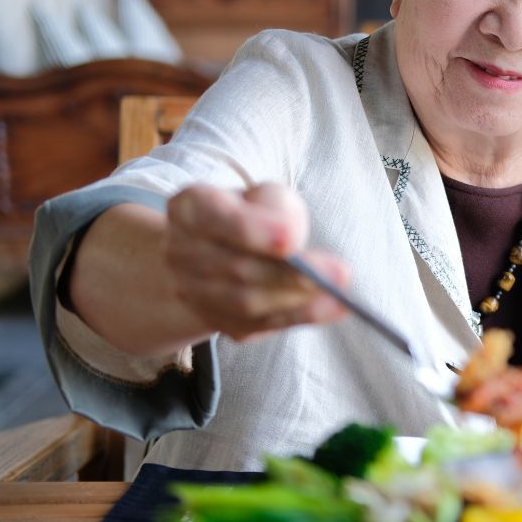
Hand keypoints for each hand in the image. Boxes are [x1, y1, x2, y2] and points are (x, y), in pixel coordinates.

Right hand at [165, 182, 350, 340]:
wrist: (222, 251)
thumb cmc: (252, 215)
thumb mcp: (266, 195)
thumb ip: (276, 209)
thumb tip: (292, 244)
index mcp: (190, 208)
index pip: (214, 218)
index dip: (253, 230)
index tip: (291, 238)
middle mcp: (181, 252)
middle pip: (237, 268)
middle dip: (291, 275)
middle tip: (340, 273)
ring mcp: (193, 292)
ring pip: (247, 304)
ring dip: (298, 300)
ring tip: (340, 293)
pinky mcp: (218, 320)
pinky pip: (260, 325)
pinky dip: (301, 316)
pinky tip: (334, 307)